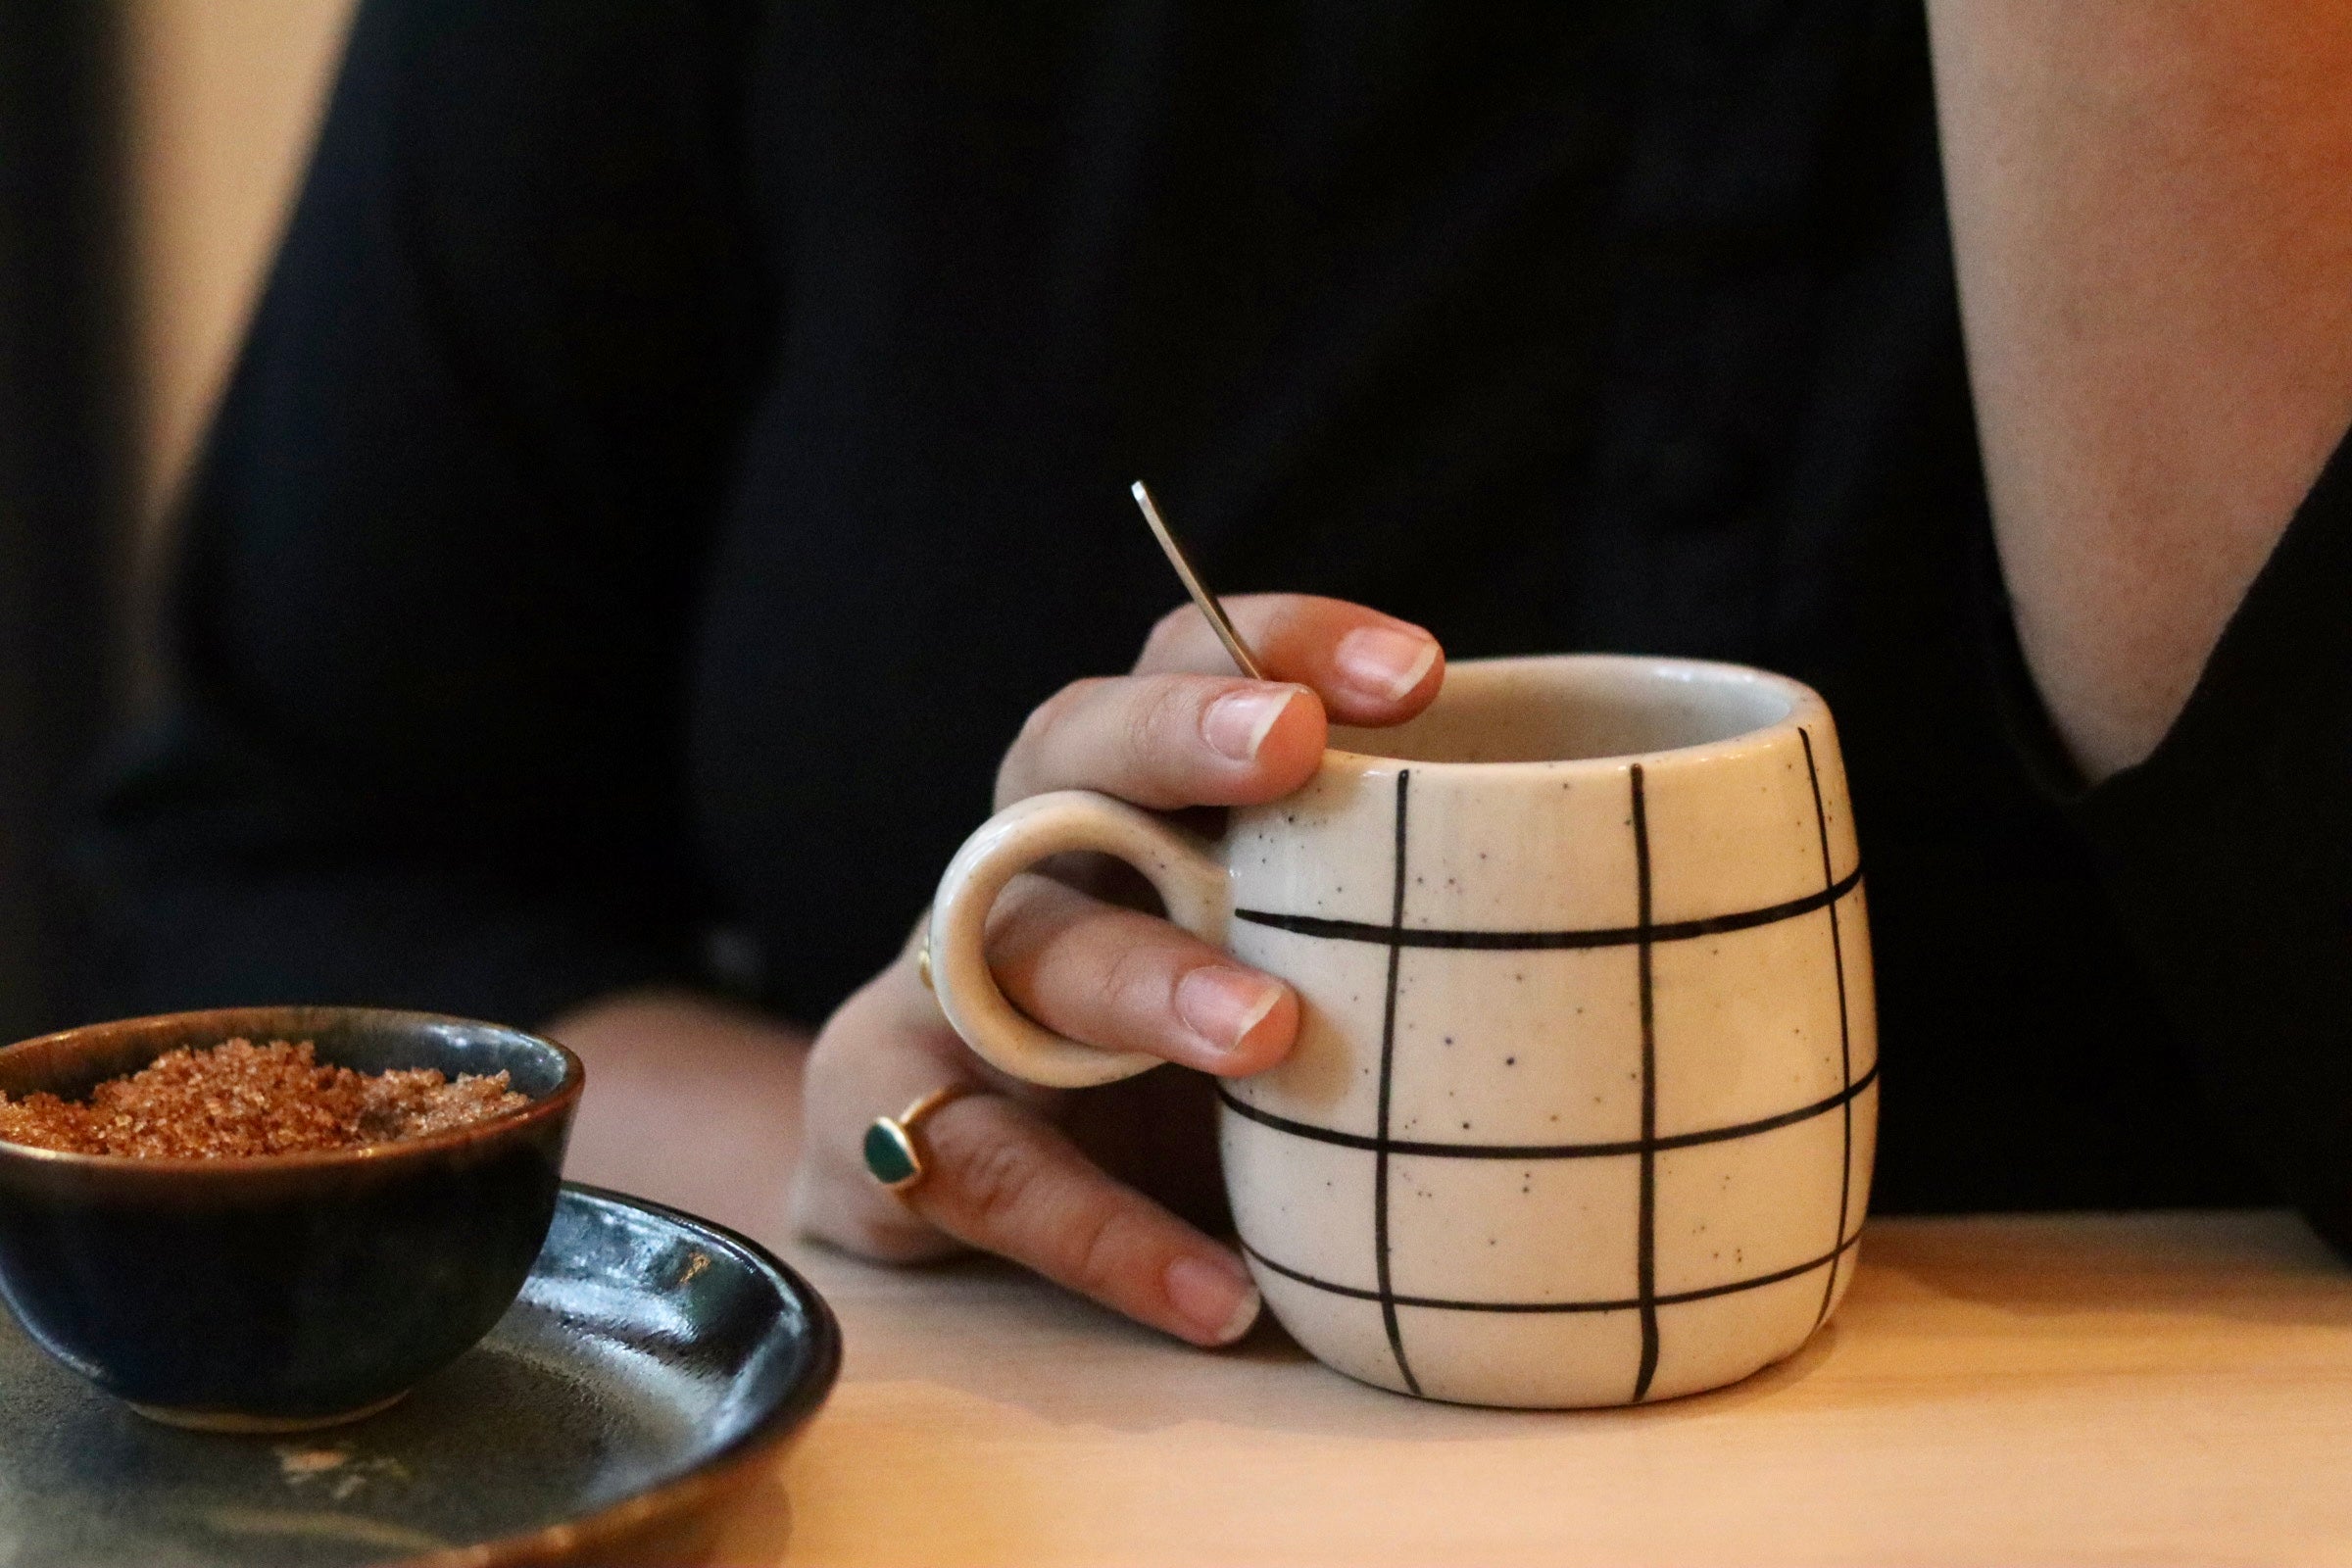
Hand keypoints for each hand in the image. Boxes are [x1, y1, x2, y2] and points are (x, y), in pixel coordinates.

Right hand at [792, 595, 1443, 1344]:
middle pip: (1065, 751)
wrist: (958, 1199)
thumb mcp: (1276, 968)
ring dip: (1144, 977)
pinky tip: (1226, 1292)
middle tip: (1293, 753)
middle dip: (1173, 734)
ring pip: (1026, 950)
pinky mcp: (892, 1127)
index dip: (1280, 644)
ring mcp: (951, 993)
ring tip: (1270, 1038)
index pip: (1181, 667)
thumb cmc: (1168, 1064)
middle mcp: (1027, 869)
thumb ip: (1384, 929)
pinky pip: (985, 1167)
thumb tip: (1628, 917)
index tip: (1423, 674)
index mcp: (1124, 805)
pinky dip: (1104, 1233)